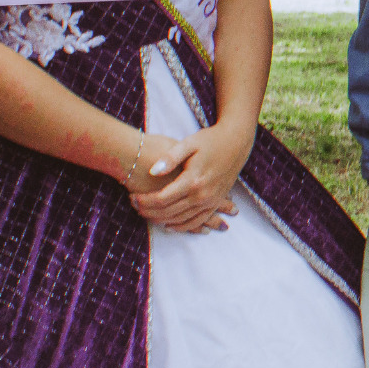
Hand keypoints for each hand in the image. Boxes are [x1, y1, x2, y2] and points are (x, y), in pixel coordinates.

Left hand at [128, 122, 252, 233]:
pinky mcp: (215, 203)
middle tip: (133, 206)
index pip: (161, 198)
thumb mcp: (189, 144)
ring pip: (180, 219)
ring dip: (160, 219)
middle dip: (148, 211)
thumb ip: (170, 158)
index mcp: (193, 180)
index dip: (144, 200)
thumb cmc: (210, 140)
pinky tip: (168, 226)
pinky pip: (197, 221)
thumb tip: (152, 171)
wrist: (237, 142)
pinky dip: (181, 227)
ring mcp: (210, 201)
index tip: (132, 196)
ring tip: (145, 214)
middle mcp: (202, 195)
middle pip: (168, 212)